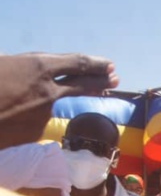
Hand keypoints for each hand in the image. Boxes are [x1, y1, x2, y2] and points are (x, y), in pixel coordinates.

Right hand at [0, 53, 118, 149]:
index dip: (96, 64)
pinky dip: (33, 113)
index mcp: (38, 66)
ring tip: (92, 90)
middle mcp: (49, 90)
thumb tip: (32, 68)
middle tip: (115, 77)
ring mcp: (44, 113)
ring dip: (72, 96)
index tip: (109, 65)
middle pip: (83, 84)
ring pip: (56, 102)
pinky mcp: (35, 132)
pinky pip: (36, 119)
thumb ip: (20, 66)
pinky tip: (18, 113)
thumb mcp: (2, 64)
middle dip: (101, 80)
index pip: (78, 64)